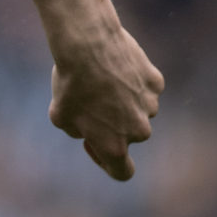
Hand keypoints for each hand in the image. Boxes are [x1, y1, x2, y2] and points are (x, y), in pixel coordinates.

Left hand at [48, 25, 163, 179]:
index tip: (92, 143)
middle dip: (111, 123)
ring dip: (122, 100)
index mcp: (115, 146)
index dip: (104, 161)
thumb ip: (79, 132)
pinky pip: (144, 87)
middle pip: (127, 134)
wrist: (87, 44)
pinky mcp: (156, 82)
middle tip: (88, 99)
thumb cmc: (70, 82)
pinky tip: (114, 65)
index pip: (122, 172)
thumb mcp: (59, 116)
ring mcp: (151, 106)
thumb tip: (90, 130)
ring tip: (98, 78)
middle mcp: (139, 131)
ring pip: (137, 109)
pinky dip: (132, 80)